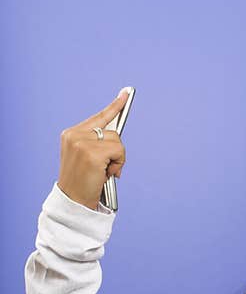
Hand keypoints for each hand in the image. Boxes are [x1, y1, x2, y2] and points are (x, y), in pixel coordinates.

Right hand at [57, 89, 128, 209]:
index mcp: (71, 133)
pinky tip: (106, 174)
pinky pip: (119, 151)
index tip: (127, 93)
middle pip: (113, 132)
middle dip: (116, 151)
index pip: (99, 117)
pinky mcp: (91, 153)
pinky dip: (118, 164)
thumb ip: (98, 143)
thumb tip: (117, 137)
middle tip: (107, 167)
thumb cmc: (84, 181)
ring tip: (104, 172)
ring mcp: (82, 142)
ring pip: (117, 142)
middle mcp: (74, 134)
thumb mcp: (87, 157)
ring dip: (117, 160)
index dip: (115, 106)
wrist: (73, 200)